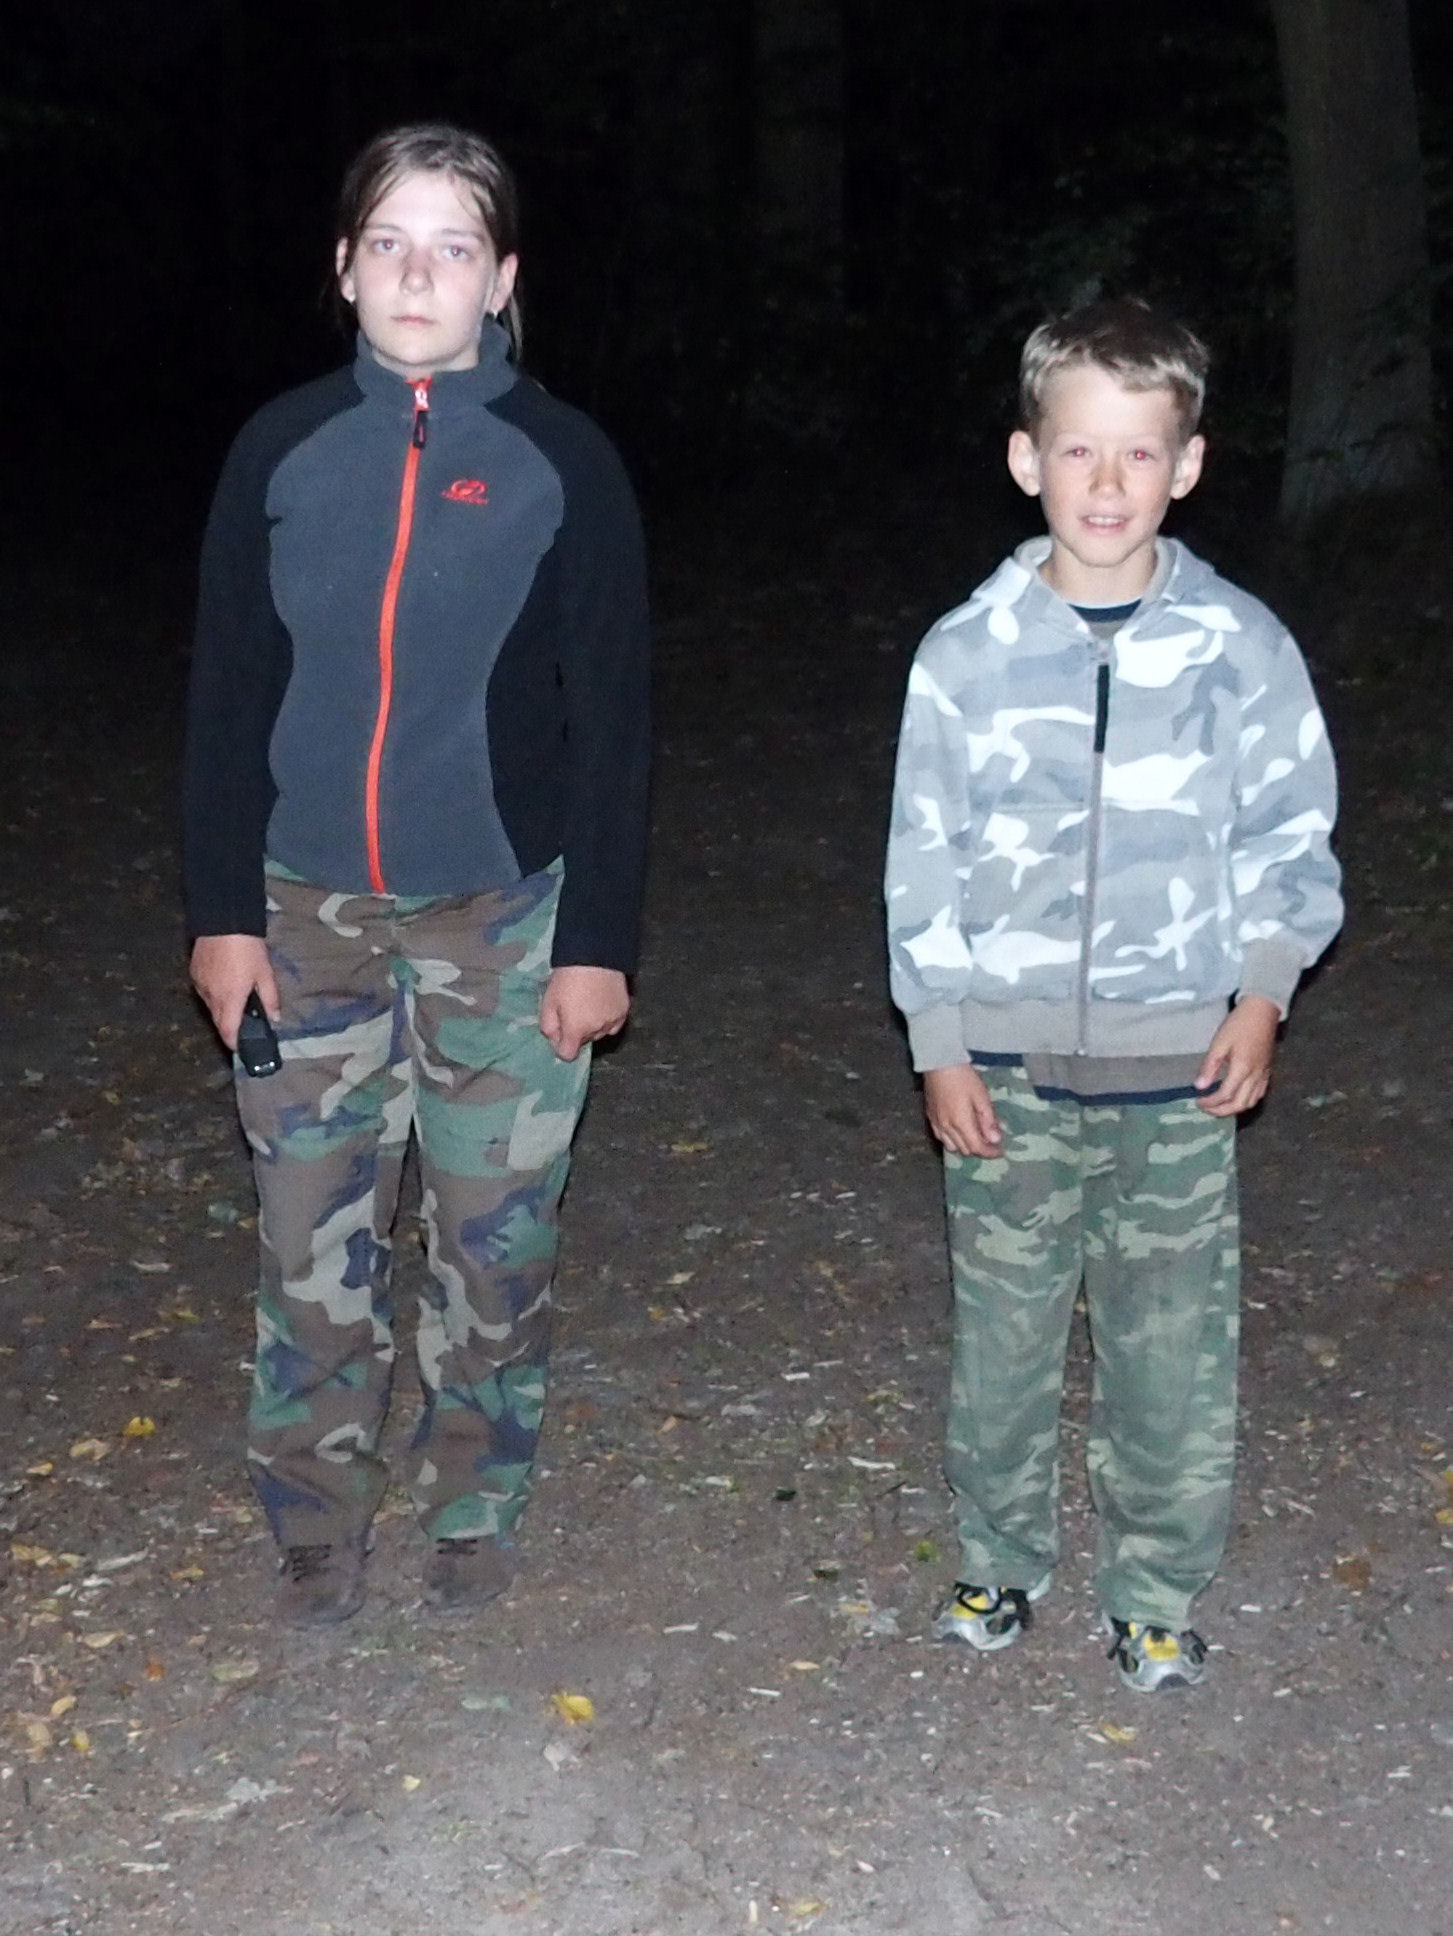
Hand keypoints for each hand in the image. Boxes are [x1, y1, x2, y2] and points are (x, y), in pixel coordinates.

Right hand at [190, 934, 278, 1052]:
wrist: (223, 921)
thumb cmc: (248, 949)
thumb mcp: (265, 973)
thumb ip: (270, 999)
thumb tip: (275, 1019)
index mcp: (230, 999)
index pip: (228, 1032)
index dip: (234, 1044)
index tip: (242, 1049)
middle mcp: (211, 997)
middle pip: (218, 1022)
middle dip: (230, 1028)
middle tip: (244, 1026)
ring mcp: (200, 985)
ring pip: (210, 1007)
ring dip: (222, 1010)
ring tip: (237, 1001)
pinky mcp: (193, 973)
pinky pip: (204, 992)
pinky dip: (214, 995)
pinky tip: (225, 985)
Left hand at [539, 966, 629, 1061]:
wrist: (594, 956)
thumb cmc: (567, 979)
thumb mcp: (548, 1002)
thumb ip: (548, 1028)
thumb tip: (555, 1042)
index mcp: (576, 1030)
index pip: (568, 1055)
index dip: (560, 1046)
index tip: (559, 1031)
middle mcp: (597, 1031)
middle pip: (583, 1041)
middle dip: (576, 1031)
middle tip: (572, 1008)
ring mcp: (613, 1021)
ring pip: (599, 1033)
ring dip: (592, 1025)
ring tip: (588, 1004)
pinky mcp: (624, 1010)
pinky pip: (613, 1024)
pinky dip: (606, 1019)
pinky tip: (601, 1004)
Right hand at [923, 1063, 1003, 1157]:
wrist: (939, 1063)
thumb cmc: (964, 1078)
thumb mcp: (981, 1096)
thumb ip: (988, 1119)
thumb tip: (995, 1139)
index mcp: (961, 1123)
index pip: (977, 1147)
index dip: (990, 1153)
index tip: (1000, 1151)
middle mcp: (947, 1128)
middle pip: (965, 1150)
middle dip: (979, 1150)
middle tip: (991, 1142)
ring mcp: (937, 1124)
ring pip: (951, 1147)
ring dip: (965, 1146)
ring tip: (975, 1137)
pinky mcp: (930, 1117)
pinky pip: (941, 1138)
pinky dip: (952, 1140)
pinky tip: (958, 1132)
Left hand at [1195, 996, 1278, 1116]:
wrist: (1263, 1011)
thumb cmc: (1239, 1024)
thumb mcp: (1219, 1043)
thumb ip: (1210, 1066)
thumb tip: (1200, 1087)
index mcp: (1242, 1069)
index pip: (1224, 1095)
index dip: (1210, 1102)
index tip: (1198, 1100)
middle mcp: (1255, 1076)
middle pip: (1239, 1104)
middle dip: (1221, 1111)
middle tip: (1206, 1108)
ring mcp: (1264, 1075)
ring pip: (1251, 1102)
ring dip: (1234, 1108)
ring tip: (1219, 1105)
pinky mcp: (1268, 1071)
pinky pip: (1259, 1094)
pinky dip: (1247, 1101)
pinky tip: (1237, 1097)